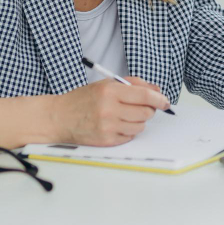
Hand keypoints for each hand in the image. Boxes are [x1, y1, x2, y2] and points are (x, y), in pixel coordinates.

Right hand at [50, 76, 170, 145]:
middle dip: (148, 110)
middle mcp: (109, 109)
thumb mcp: (106, 83)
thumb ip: (133, 84)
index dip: (159, 99)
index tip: (165, 101)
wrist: (59, 118)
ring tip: (125, 115)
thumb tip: (156, 91)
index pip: (144, 96)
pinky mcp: (106, 141)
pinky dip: (128, 131)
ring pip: (140, 126)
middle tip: (140, 107)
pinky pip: (129, 137)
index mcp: (110, 91)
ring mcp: (108, 127)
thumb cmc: (83, 99)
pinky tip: (116, 125)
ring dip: (138, 121)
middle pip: (145, 113)